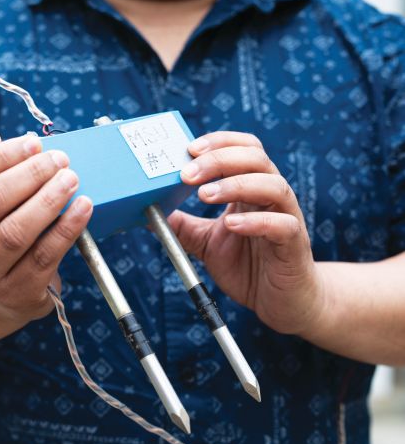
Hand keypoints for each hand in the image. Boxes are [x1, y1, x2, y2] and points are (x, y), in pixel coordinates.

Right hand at [0, 131, 92, 323]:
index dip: (1, 156)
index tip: (33, 142)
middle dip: (29, 175)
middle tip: (59, 159)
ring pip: (16, 231)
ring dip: (48, 200)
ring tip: (71, 179)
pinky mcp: (17, 292)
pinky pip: (45, 256)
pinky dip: (67, 228)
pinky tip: (83, 207)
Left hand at [169, 131, 324, 335]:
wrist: (282, 302)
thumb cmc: (248, 266)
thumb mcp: (206, 242)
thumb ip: (182, 226)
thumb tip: (149, 213)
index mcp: (251, 189)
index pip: (244, 148)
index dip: (219, 142)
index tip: (189, 149)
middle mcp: (271, 197)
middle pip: (256, 159)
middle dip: (219, 159)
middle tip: (188, 174)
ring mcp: (287, 218)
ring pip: (273, 186)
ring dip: (236, 185)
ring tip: (206, 194)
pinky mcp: (294, 245)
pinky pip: (282, 225)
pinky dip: (256, 222)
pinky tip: (231, 224)